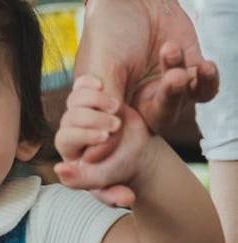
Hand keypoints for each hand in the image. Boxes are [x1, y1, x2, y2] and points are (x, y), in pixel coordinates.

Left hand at [55, 76, 152, 206]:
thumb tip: (63, 173)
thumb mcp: (108, 183)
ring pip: (75, 100)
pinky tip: (99, 84)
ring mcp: (79, 113)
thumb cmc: (121, 171)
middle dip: (93, 119)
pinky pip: (81, 86)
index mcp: (68, 151)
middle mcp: (69, 130)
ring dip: (95, 101)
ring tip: (117, 107)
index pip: (64, 138)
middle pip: (70, 117)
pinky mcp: (89, 99)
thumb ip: (96, 189)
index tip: (106, 136)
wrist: (138, 153)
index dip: (83, 135)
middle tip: (116, 125)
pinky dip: (87, 84)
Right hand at [75, 0, 217, 160]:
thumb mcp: (102, 67)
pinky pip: (204, 87)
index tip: (123, 124)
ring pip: (182, 102)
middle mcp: (141, 97)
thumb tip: (98, 149)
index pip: (121, 132)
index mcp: (114, 102)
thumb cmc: (108, 30)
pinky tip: (204, 64)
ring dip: (183, 83)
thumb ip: (107, 104)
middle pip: (159, 118)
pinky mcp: (189, 69)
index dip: (124, 136)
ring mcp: (166, 85)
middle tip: (171, 78)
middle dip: (168, 100)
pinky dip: (207, 80)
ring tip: (172, 51)